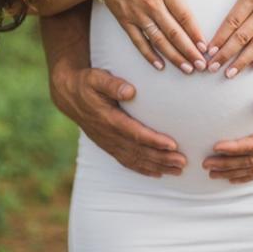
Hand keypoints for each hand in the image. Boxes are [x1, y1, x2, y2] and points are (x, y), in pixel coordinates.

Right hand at [50, 65, 187, 177]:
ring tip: (178, 171)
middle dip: (162, 158)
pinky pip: (127, 161)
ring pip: (135, 159)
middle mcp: (109, 135)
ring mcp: (108, 143)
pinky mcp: (109, 146)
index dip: (153, 141)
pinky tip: (159, 173)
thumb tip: (131, 91)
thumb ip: (112, 84)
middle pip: (138, 151)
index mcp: (108, 119)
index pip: (135, 133)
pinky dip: (143, 169)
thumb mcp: (96, 78)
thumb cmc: (87, 83)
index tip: (173, 145)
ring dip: (157, 166)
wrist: (69, 94)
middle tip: (183, 162)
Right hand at [102, 0, 209, 73]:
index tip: (205, 46)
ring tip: (187, 69)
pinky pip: (138, 41)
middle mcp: (151, 4)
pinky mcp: (125, 21)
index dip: (195, 32)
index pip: (183, 15)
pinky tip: (160, 66)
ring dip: (173, 57)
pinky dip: (149, 55)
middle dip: (189, 51)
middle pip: (173, 32)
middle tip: (202, 65)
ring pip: (158, 40)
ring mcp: (137, 15)